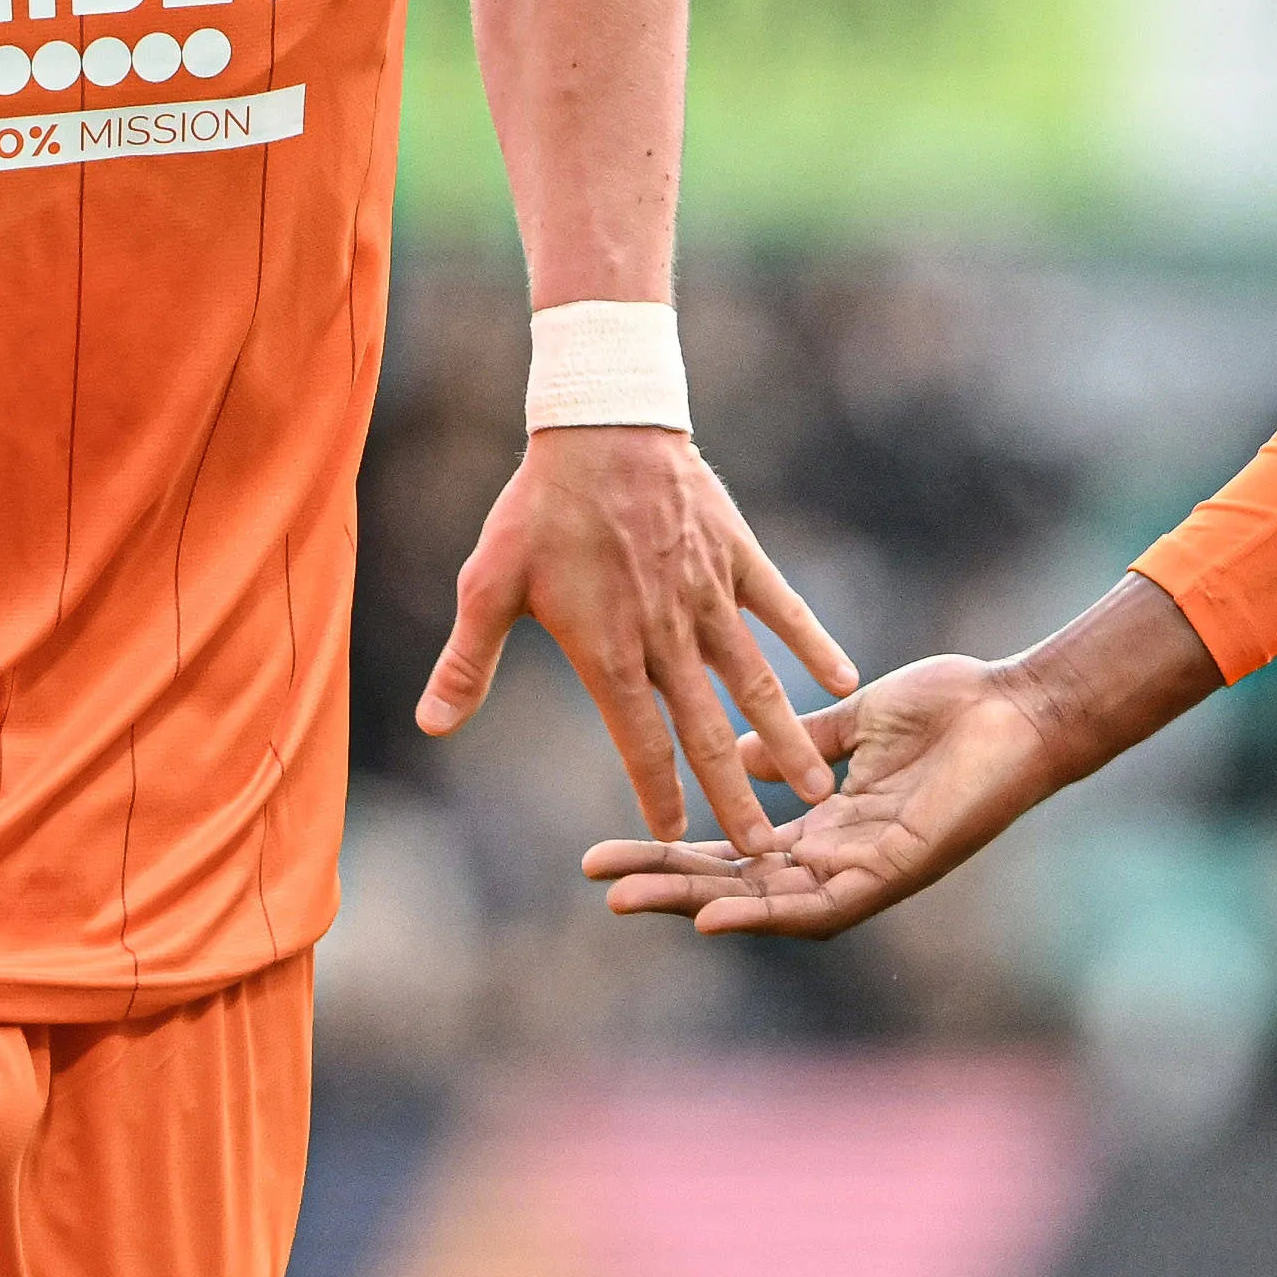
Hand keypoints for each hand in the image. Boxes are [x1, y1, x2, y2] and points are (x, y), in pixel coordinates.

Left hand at [415, 427, 861, 850]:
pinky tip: (844, 680)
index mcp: (608, 649)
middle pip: (706, 729)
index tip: (675, 841)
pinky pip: (782, 609)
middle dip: (735, 794)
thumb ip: (468, 663)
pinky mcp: (736, 558)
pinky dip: (813, 644)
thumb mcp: (489, 585)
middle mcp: (665, 634)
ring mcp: (707, 597)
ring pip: (755, 682)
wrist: (600, 424)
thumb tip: (432, 726)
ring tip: (821, 788)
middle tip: (764, 851)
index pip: (639, 740)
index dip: (657, 793)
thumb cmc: (538, 509)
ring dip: (787, 738)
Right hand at [576, 653, 1067, 936]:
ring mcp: (866, 871)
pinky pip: (822, 906)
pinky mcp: (895, 872)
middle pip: (736, 883)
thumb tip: (736, 752)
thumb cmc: (950, 708)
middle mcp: (838, 857)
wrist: (1016, 707)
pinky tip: (714, 916)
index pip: (733, 849)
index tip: (609, 848)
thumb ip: (796, 740)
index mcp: (824, 822)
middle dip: (666, 884)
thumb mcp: (855, 720)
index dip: (672, 852)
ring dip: (696, 904)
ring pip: (766, 903)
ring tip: (632, 900)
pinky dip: (766, 913)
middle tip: (599, 885)